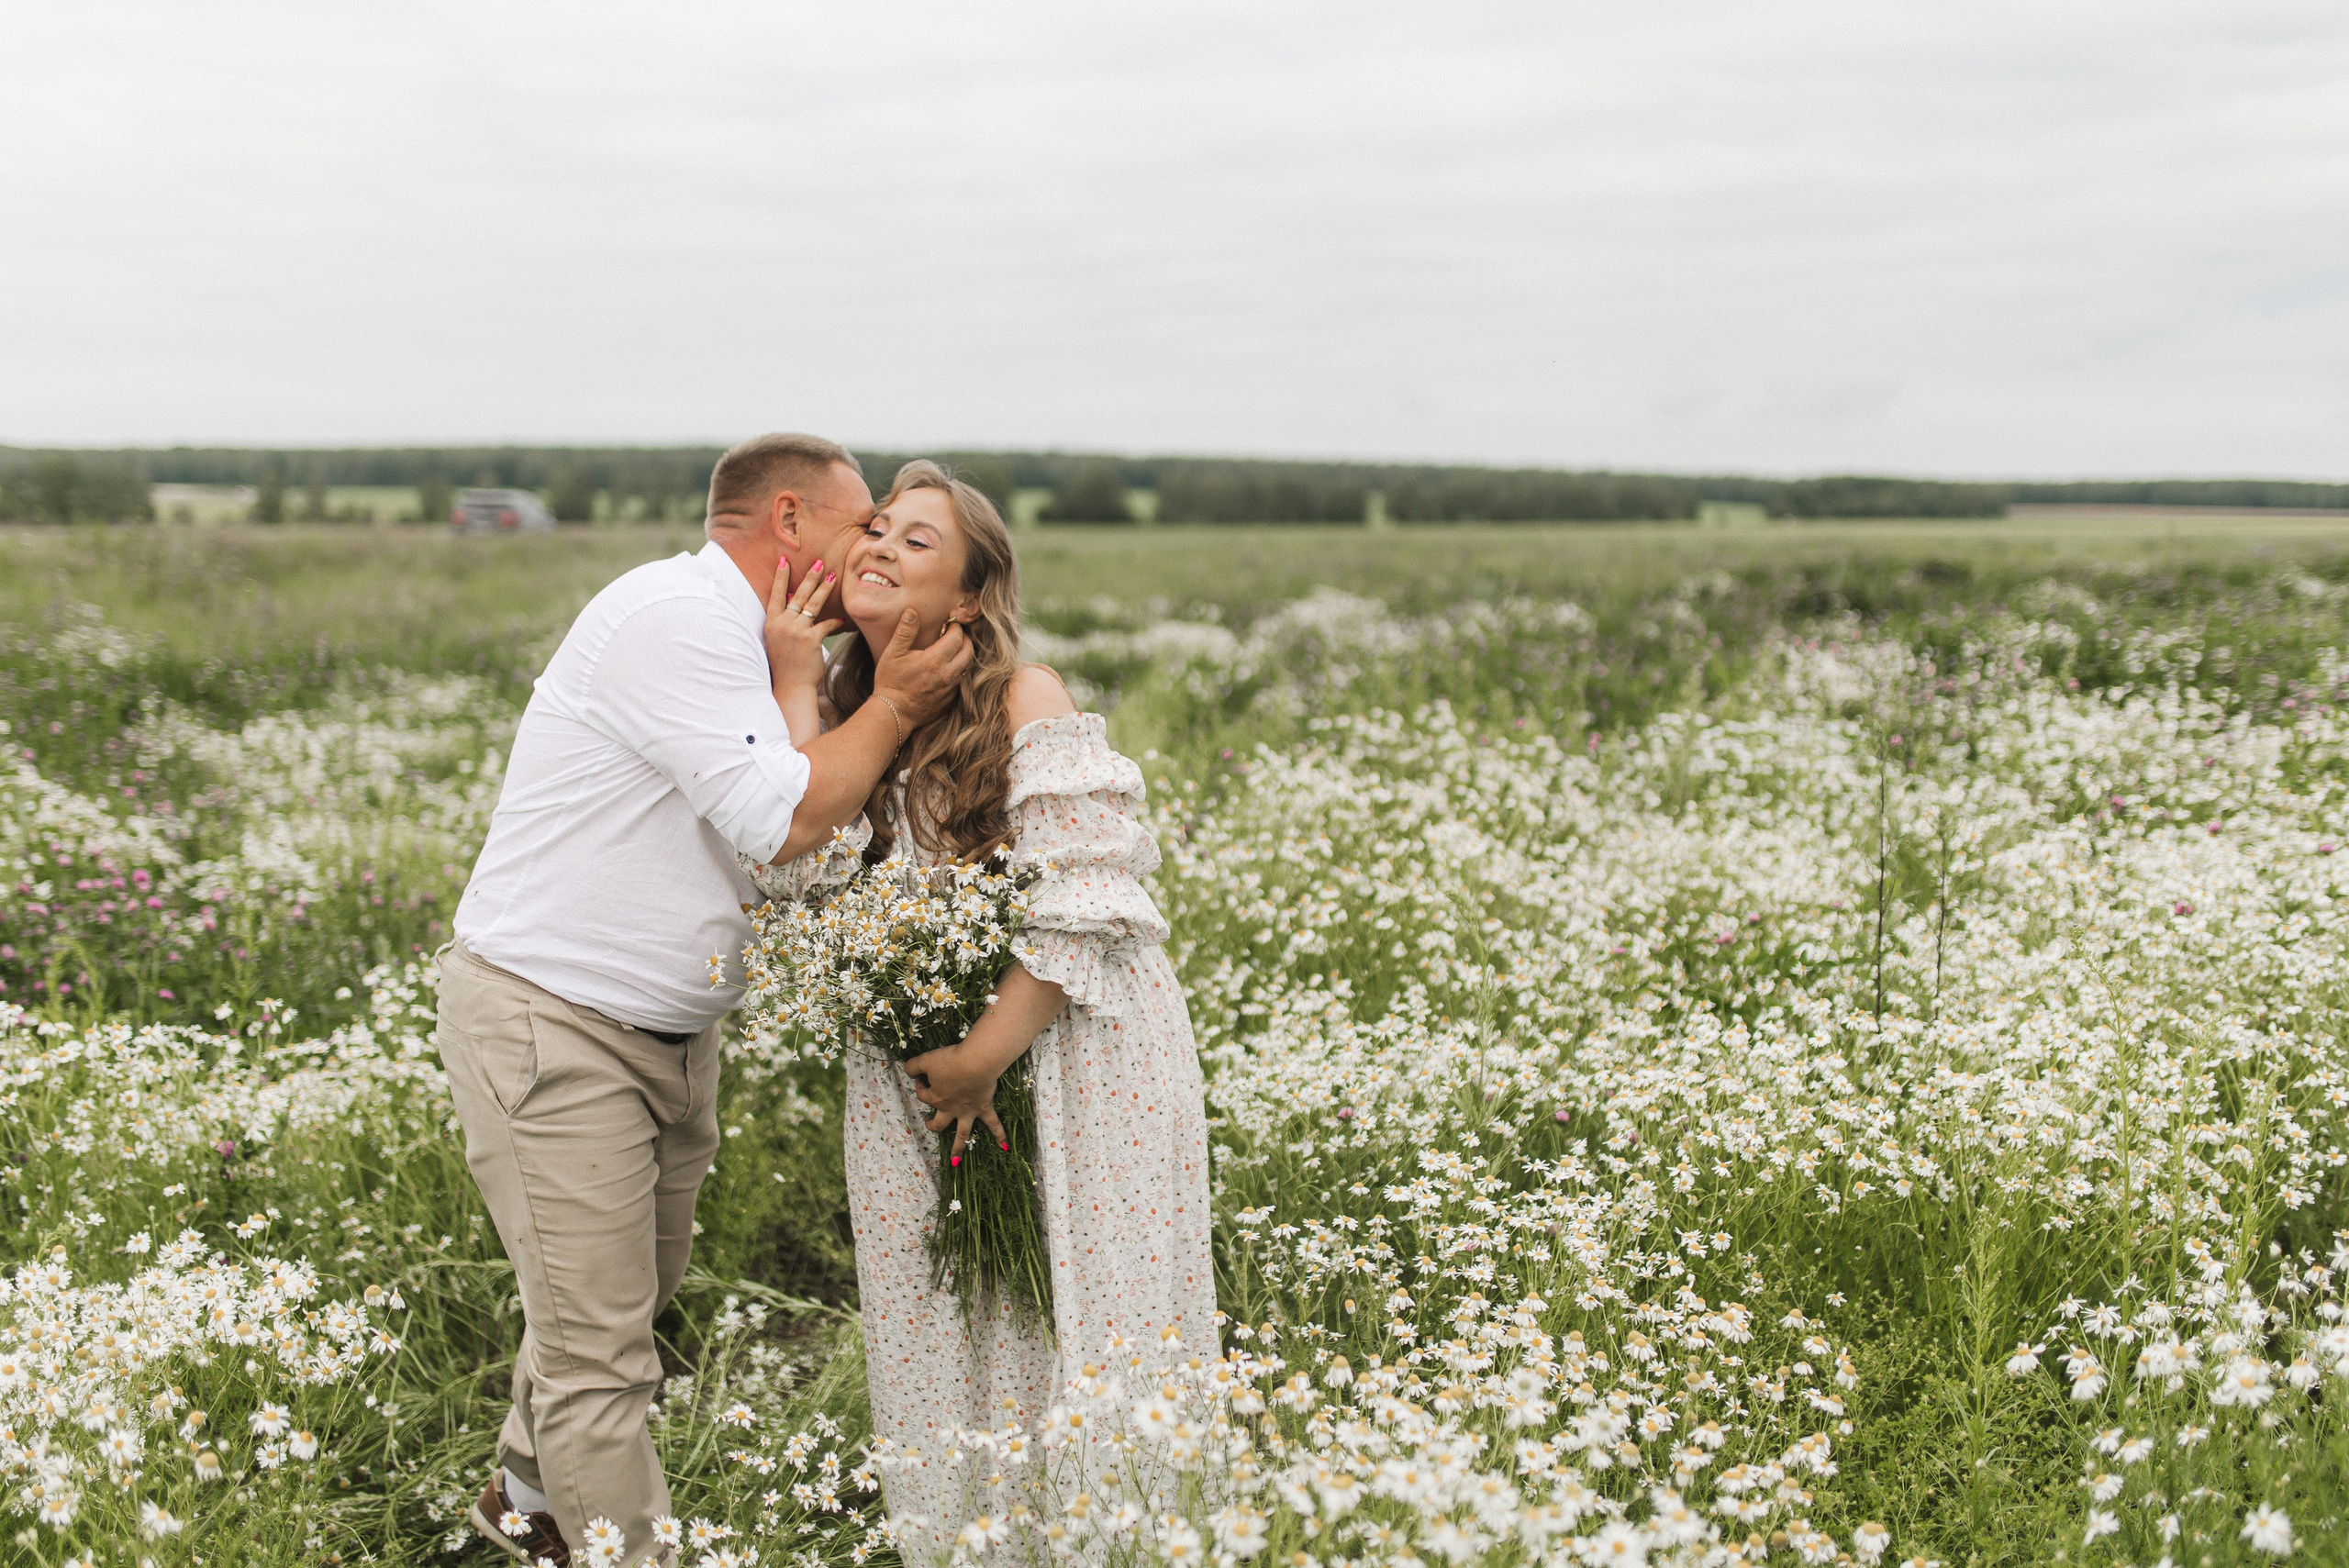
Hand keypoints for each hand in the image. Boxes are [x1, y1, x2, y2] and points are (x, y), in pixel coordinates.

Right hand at [764, 560, 841, 690]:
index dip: (780, 577)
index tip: (784, 560)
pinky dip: (834, 623)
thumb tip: (791, 598)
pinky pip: (826, 625)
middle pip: (799, 594)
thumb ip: (784, 619)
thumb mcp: (777, 639)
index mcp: (772, 623)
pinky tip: (841, 620)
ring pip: (814, 605)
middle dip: (810, 576)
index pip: (776, 594)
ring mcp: (797, 630)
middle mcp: (783, 624)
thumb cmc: (786, 663)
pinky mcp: (811, 639)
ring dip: (825, 589)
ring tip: (834, 577)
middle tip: (820, 562)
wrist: (791, 686)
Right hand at [872, 609, 972, 727]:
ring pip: (967, 666)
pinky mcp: (950, 699)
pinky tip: (947, 668)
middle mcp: (947, 674)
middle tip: (954, 634)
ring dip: (963, 655)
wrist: (893, 713)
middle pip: (969, 651)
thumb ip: (905, 631)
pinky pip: (961, 681)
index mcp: (935, 660)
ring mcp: (950, 688)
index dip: (955, 628)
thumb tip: (912, 612)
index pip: (957, 637)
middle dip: (964, 639)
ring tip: (952, 650)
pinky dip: (958, 671)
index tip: (949, 624)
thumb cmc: (890, 682)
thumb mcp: (893, 654)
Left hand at [903, 1041, 1008, 1164]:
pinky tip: (1004, 1146)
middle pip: (939, 1124)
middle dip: (934, 1126)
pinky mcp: (984, 1108)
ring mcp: (968, 1111)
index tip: (921, 1077)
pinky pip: (994, 1124)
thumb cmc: (950, 1060)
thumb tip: (910, 1071)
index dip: (919, 1086)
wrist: (975, 1062)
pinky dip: (1000, 1135)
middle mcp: (950, 1109)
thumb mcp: (926, 1060)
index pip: (922, 1095)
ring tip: (955, 1161)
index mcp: (936, 1098)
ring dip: (958, 1148)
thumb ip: (913, 1066)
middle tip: (931, 1125)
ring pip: (962, 1134)